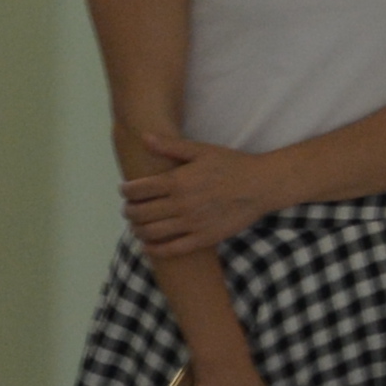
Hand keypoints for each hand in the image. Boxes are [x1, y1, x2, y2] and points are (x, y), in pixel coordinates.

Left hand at [121, 128, 278, 255]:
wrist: (261, 186)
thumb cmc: (231, 164)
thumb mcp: (202, 150)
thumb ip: (170, 146)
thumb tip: (144, 137)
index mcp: (179, 181)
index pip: (139, 189)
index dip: (126, 191)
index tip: (124, 190)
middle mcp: (182, 204)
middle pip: (140, 212)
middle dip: (128, 211)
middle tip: (128, 208)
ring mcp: (192, 224)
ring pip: (151, 232)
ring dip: (137, 229)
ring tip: (136, 225)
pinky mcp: (203, 239)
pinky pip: (171, 249)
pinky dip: (154, 249)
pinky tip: (148, 245)